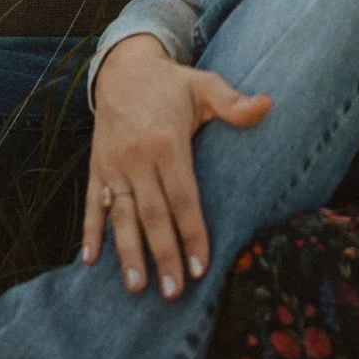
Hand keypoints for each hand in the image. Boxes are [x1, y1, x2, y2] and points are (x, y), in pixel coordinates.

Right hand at [83, 35, 272, 299]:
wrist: (122, 66)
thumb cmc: (172, 83)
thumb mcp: (204, 84)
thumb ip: (233, 102)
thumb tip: (268, 104)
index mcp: (166, 142)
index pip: (183, 197)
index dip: (191, 233)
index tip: (200, 267)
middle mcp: (137, 157)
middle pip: (152, 214)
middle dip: (162, 254)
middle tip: (172, 292)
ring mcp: (113, 165)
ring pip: (121, 215)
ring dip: (127, 252)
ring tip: (136, 286)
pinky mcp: (97, 167)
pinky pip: (93, 203)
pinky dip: (91, 230)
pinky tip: (90, 260)